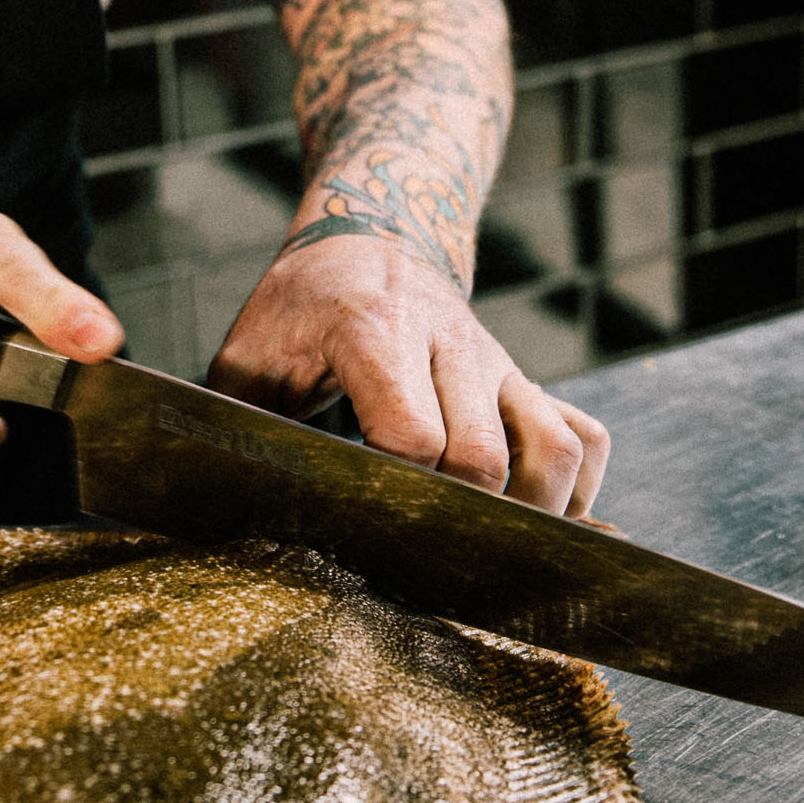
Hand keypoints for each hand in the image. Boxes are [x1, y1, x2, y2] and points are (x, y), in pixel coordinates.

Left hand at [208, 235, 609, 517]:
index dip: (398, 493)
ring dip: (533, 514)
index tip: (370, 527)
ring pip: (557, 446)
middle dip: (460, 521)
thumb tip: (217, 499)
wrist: (367, 237)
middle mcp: (450, 344)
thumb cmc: (300, 307)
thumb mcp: (249, 354)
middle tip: (424, 565)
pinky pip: (587, 436)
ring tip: (488, 553)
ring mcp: (499, 363)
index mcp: (374, 332)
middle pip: (485, 456)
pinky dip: (576, 489)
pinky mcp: (527, 380)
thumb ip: (238, 423)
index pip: (412, 433)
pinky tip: (534, 519)